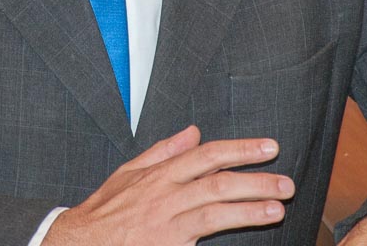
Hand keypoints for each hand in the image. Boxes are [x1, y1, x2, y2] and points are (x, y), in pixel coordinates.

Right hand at [44, 125, 294, 245]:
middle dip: (256, 181)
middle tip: (287, 183)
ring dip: (249, 209)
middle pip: (218, 183)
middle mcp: (166, 196)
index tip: (270, 147)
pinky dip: (224, 237)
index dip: (241, 149)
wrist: (79, 243)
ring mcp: (167, 224)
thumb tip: (193, 131)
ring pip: (215, 211)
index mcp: (160, 174)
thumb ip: (164, 152)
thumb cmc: (106, 210)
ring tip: (277, 208)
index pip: (208, 155)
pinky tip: (247, 237)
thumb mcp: (130, 172)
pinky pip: (200, 241)